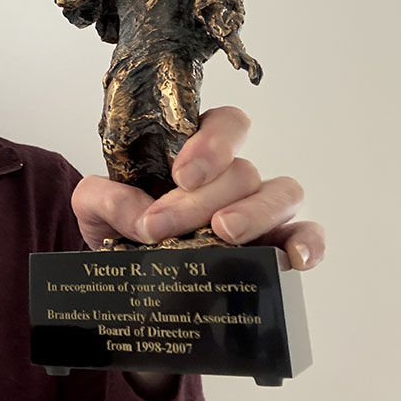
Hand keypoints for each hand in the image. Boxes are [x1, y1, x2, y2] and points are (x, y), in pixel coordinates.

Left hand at [70, 106, 324, 269]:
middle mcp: (234, 178)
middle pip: (243, 171)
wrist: (125, 276)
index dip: (211, 144)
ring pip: (282, 194)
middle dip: (201, 200)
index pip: (225, 124)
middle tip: (164, 227)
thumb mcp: (92, 207)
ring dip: (255, 213)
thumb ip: (102, 197)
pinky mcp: (275, 248)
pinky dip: (309, 243)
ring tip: (223, 234)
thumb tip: (135, 213)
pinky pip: (306, 236)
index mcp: (197, 153)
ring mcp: (260, 212)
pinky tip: (294, 258)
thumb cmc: (119, 228)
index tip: (180, 175)